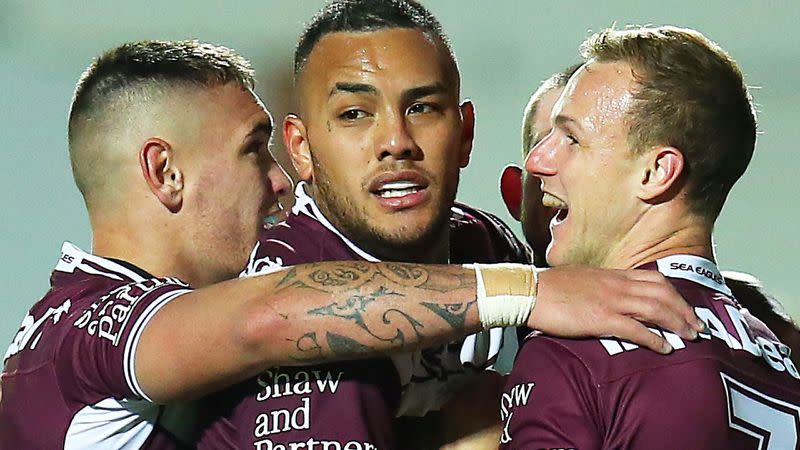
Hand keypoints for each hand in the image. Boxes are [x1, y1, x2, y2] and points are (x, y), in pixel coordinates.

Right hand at [529, 266, 704, 352]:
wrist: (530, 291)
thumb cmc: (550, 288)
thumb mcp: (583, 280)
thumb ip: (601, 286)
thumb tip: (610, 296)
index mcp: (612, 275)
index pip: (654, 280)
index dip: (675, 294)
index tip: (685, 308)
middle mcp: (617, 285)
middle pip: (662, 293)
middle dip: (684, 310)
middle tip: (697, 326)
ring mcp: (610, 300)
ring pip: (656, 309)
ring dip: (677, 323)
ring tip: (689, 337)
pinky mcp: (601, 318)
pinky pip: (636, 329)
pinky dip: (654, 339)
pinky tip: (665, 348)